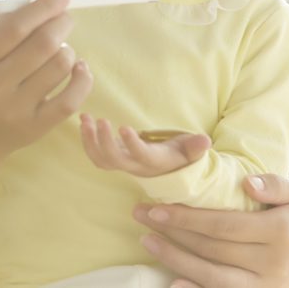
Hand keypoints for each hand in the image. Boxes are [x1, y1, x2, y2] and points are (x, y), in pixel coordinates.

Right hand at [0, 0, 93, 165]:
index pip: (16, 27)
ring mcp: (17, 109)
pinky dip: (82, 78)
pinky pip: (71, 99)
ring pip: (59, 66)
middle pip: (43, 44)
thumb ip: (3, 15)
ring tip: (60, 48)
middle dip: (62, 23)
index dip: (43, 6)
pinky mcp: (36, 127)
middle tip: (65, 18)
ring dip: (68, 50)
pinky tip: (78, 68)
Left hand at [80, 114, 210, 176]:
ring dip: (90, 141)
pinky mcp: (113, 158)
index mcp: (154, 162)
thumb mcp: (190, 151)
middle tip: (99, 120)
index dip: (132, 144)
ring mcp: (122, 163)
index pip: (141, 156)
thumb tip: (205, 141)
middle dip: (104, 142)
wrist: (167, 169)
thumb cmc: (180, 156)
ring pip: (101, 160)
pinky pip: (95, 155)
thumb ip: (195, 147)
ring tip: (85, 119)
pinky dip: (87, 140)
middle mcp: (135, 166)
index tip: (124, 127)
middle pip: (114, 160)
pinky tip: (83, 120)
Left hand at [134, 174, 288, 287]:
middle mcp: (272, 264)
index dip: (188, 218)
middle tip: (142, 218)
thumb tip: (247, 184)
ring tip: (148, 242)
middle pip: (212, 249)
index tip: (158, 208)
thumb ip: (276, 184)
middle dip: (173, 233)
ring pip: (213, 277)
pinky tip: (172, 283)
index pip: (224, 225)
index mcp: (279, 232)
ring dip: (176, 261)